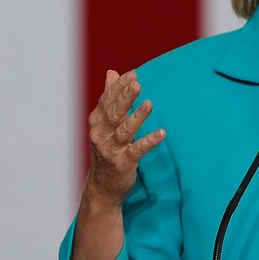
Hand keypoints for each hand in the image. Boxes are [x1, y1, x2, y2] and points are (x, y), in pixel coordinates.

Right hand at [83, 70, 165, 207]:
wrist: (102, 187)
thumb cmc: (106, 149)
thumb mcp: (105, 123)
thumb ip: (110, 97)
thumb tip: (112, 72)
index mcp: (97, 122)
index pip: (107, 101)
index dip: (119, 87)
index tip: (133, 74)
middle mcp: (100, 135)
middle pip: (113, 113)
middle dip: (125, 98)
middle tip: (138, 84)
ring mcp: (110, 150)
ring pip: (124, 131)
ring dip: (137, 117)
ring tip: (149, 104)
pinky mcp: (122, 163)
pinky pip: (136, 150)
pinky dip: (149, 142)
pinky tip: (161, 133)